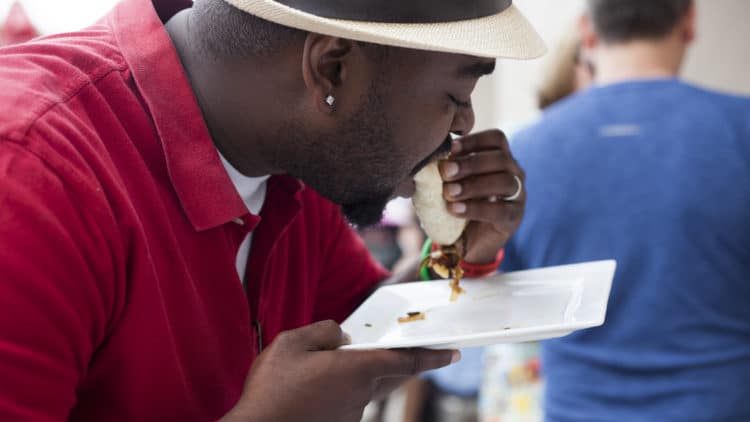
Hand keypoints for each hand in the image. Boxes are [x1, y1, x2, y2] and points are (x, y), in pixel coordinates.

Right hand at [221, 320, 457, 421]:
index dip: (432, 355)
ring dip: (365, 375)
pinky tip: (321, 386)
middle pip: (393, 376)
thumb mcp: (292, 343)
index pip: (405, 360)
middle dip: (407, 364)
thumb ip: (324, 332)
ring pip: (369, 388)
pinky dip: (347, 389)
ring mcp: (352, 414)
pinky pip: (351, 401)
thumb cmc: (272, 388)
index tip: (453, 353)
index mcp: (356, 369)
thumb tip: (344, 338)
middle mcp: (361, 394)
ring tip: (336, 365)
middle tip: (416, 353)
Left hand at [438, 129, 525, 263]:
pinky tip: (455, 209)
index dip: (474, 140)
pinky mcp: (514, 218)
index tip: (450, 148)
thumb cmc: (459, 203)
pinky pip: (500, 210)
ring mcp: (518, 196)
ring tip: (449, 192)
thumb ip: (449, 169)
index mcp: (501, 158)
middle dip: (471, 163)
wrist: (468, 242)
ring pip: (504, 182)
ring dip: (473, 185)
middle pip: (501, 158)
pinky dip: (475, 208)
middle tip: (445, 172)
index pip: (496, 139)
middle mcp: (515, 173)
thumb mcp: (454, 182)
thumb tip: (430, 157)